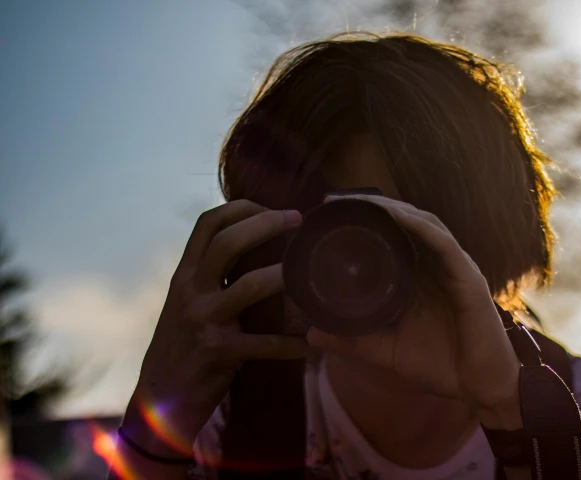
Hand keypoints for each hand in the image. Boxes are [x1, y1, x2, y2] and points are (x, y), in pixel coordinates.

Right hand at [122, 200, 310, 457]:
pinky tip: (313, 343)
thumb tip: (252, 249)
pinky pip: (265, 344)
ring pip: (249, 285)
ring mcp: (204, 320)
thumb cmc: (181, 346)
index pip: (207, 224)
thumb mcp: (188, 303)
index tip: (273, 208)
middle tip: (298, 220)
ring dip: (284, 277)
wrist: (158, 401)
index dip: (241, 208)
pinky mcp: (219, 352)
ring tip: (311, 275)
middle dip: (266, 224)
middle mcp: (191, 291)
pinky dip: (292, 344)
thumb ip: (212, 277)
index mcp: (185, 275)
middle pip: (227, 242)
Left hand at [306, 195, 521, 427]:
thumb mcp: (387, 350)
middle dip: (375, 207)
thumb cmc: (441, 365)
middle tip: (338, 200)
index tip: (331, 211)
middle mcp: (437, 266)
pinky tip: (401, 217)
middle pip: (407, 222)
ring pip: (425, 225)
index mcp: (420, 277)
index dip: (367, 219)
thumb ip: (353, 340)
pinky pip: (445, 245)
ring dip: (396, 210)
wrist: (479, 388)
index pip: (393, 236)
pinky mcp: (468, 279)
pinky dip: (423, 228)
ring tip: (364, 201)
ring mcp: (454, 269)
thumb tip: (312, 334)